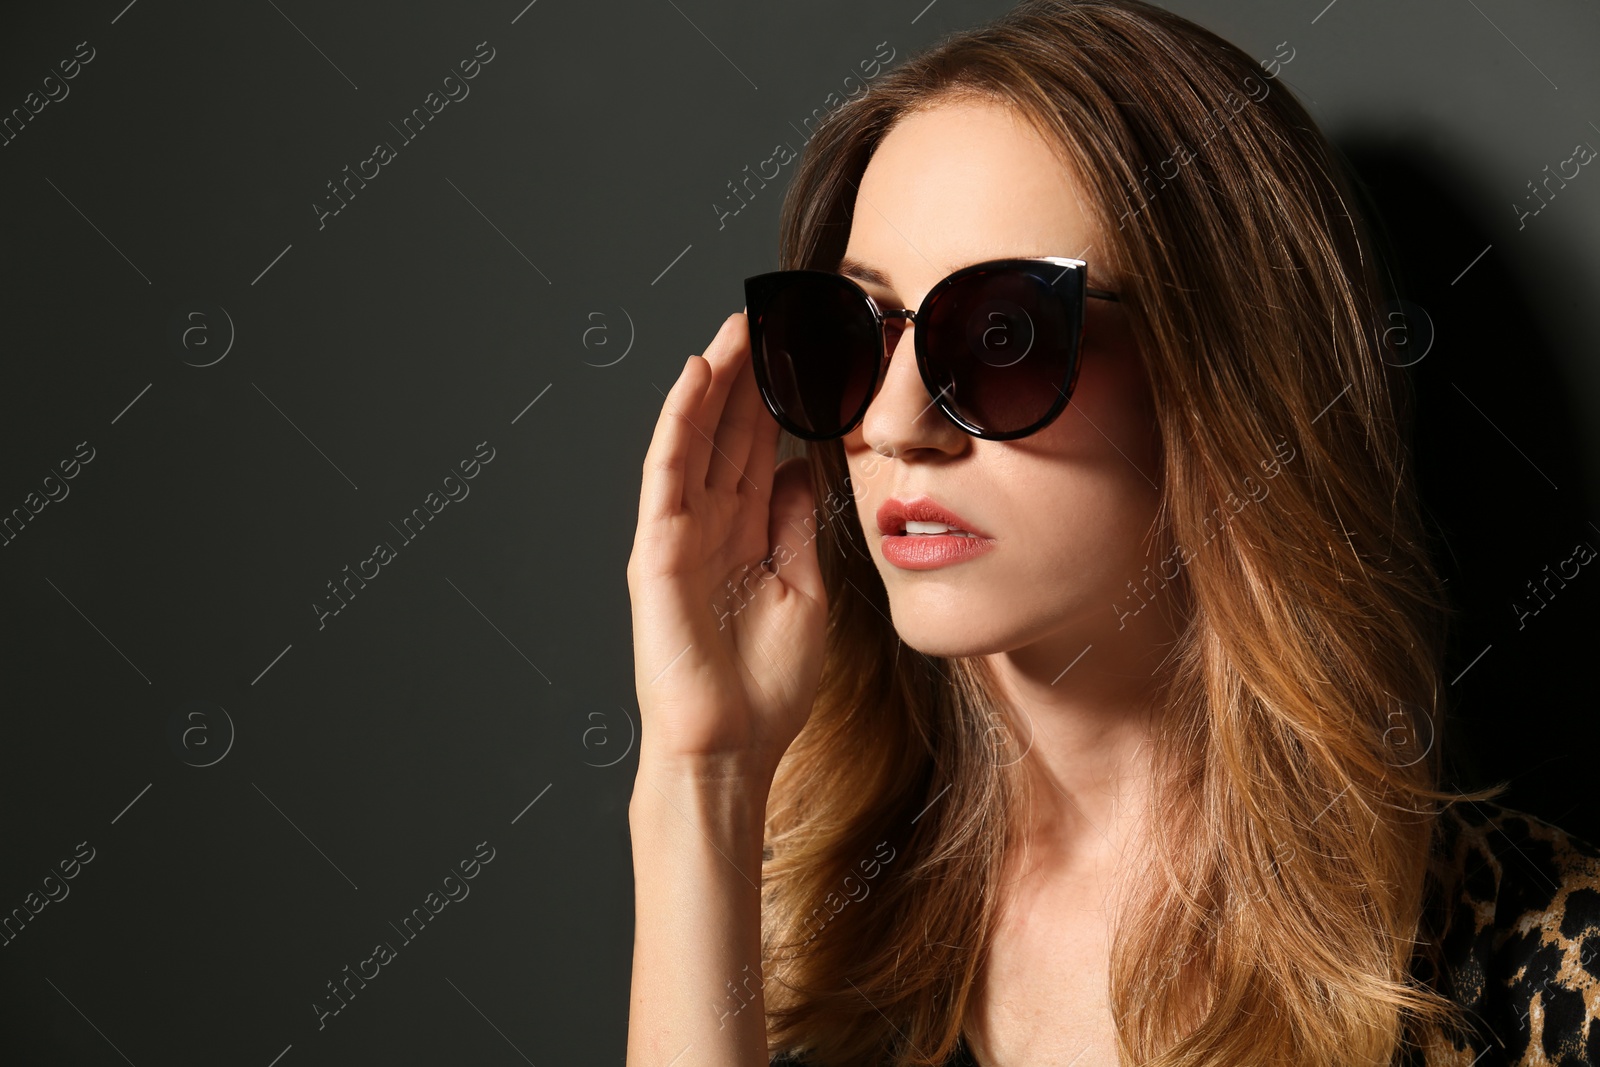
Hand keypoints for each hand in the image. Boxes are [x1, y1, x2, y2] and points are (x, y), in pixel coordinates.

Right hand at [626, 312, 828, 782]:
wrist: (732, 748)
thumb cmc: (765, 686)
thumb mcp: (804, 591)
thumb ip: (798, 527)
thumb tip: (803, 467)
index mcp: (747, 536)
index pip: (762, 451)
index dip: (779, 401)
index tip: (804, 351)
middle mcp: (711, 526)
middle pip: (729, 434)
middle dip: (748, 376)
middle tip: (770, 315)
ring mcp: (680, 533)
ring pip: (696, 439)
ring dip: (714, 382)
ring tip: (737, 327)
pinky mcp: (657, 548)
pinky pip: (666, 472)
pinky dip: (679, 422)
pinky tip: (695, 377)